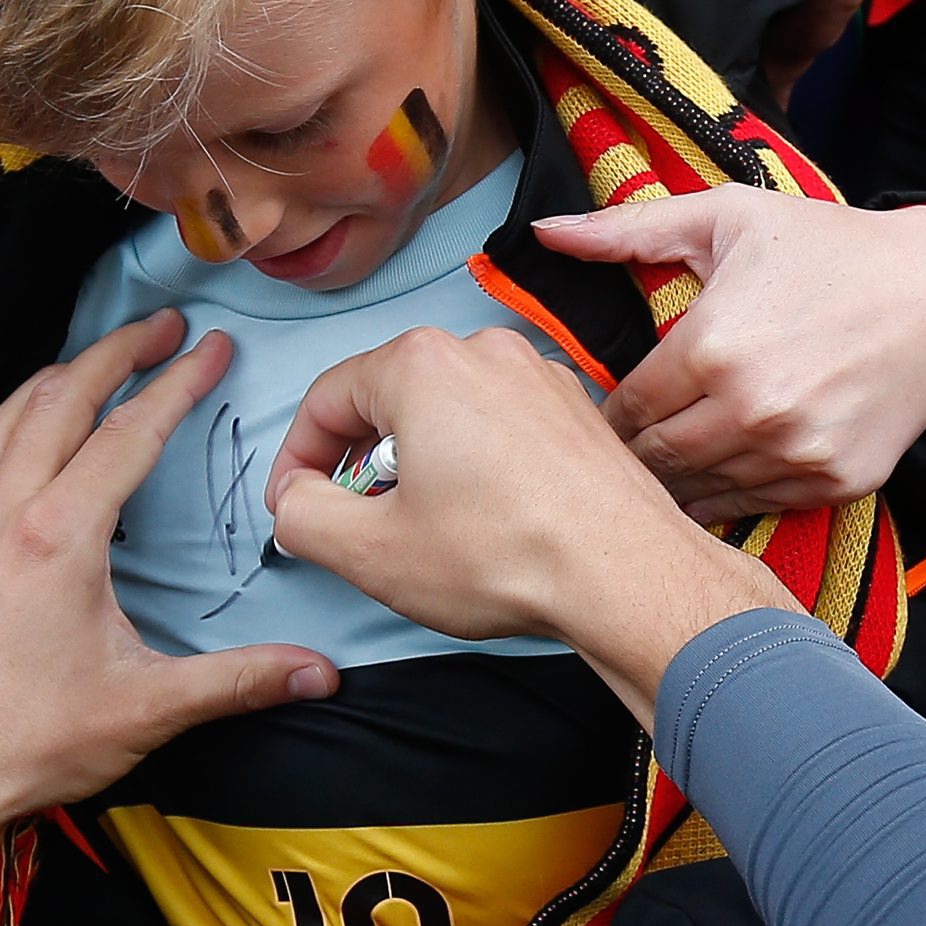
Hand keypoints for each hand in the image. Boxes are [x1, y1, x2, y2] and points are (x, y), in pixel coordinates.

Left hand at [0, 312, 337, 854]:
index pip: (130, 433)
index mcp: (61, 536)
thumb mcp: (148, 710)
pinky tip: (24, 441)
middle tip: (162, 325)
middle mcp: (7, 514)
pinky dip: (9, 426)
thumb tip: (322, 674)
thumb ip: (239, 681)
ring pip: (5, 419)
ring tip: (95, 362)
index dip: (177, 383)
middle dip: (116, 351)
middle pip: (61, 399)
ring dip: (56, 378)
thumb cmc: (30, 742)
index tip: (213, 346)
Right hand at [266, 325, 786, 720]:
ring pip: (448, 412)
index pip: (328, 399)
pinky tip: (488, 522)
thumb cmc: (505, 556)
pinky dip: (477, 465)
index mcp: (420, 363)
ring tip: (428, 530)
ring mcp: (539, 375)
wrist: (629, 576)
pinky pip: (502, 426)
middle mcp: (483, 349)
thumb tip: (296, 500)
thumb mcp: (370, 551)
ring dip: (422, 465)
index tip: (295, 508)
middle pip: (389, 399)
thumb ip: (302, 517)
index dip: (298, 460)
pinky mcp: (578, 411)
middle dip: (363, 463)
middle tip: (359, 525)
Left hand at [529, 194, 925, 519]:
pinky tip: (716, 475)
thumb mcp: (729, 217)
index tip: (601, 412)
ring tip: (660, 465)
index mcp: (713, 346)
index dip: (605, 415)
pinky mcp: (834, 482)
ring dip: (674, 482)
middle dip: (630, 454)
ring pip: (699, 493)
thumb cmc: (829, 248)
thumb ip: (629, 230)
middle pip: (654, 460)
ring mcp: (796, 453)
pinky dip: (728, 496)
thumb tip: (544, 232)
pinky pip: (754, 507)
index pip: (625, 410)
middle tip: (620, 448)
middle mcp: (751, 409)